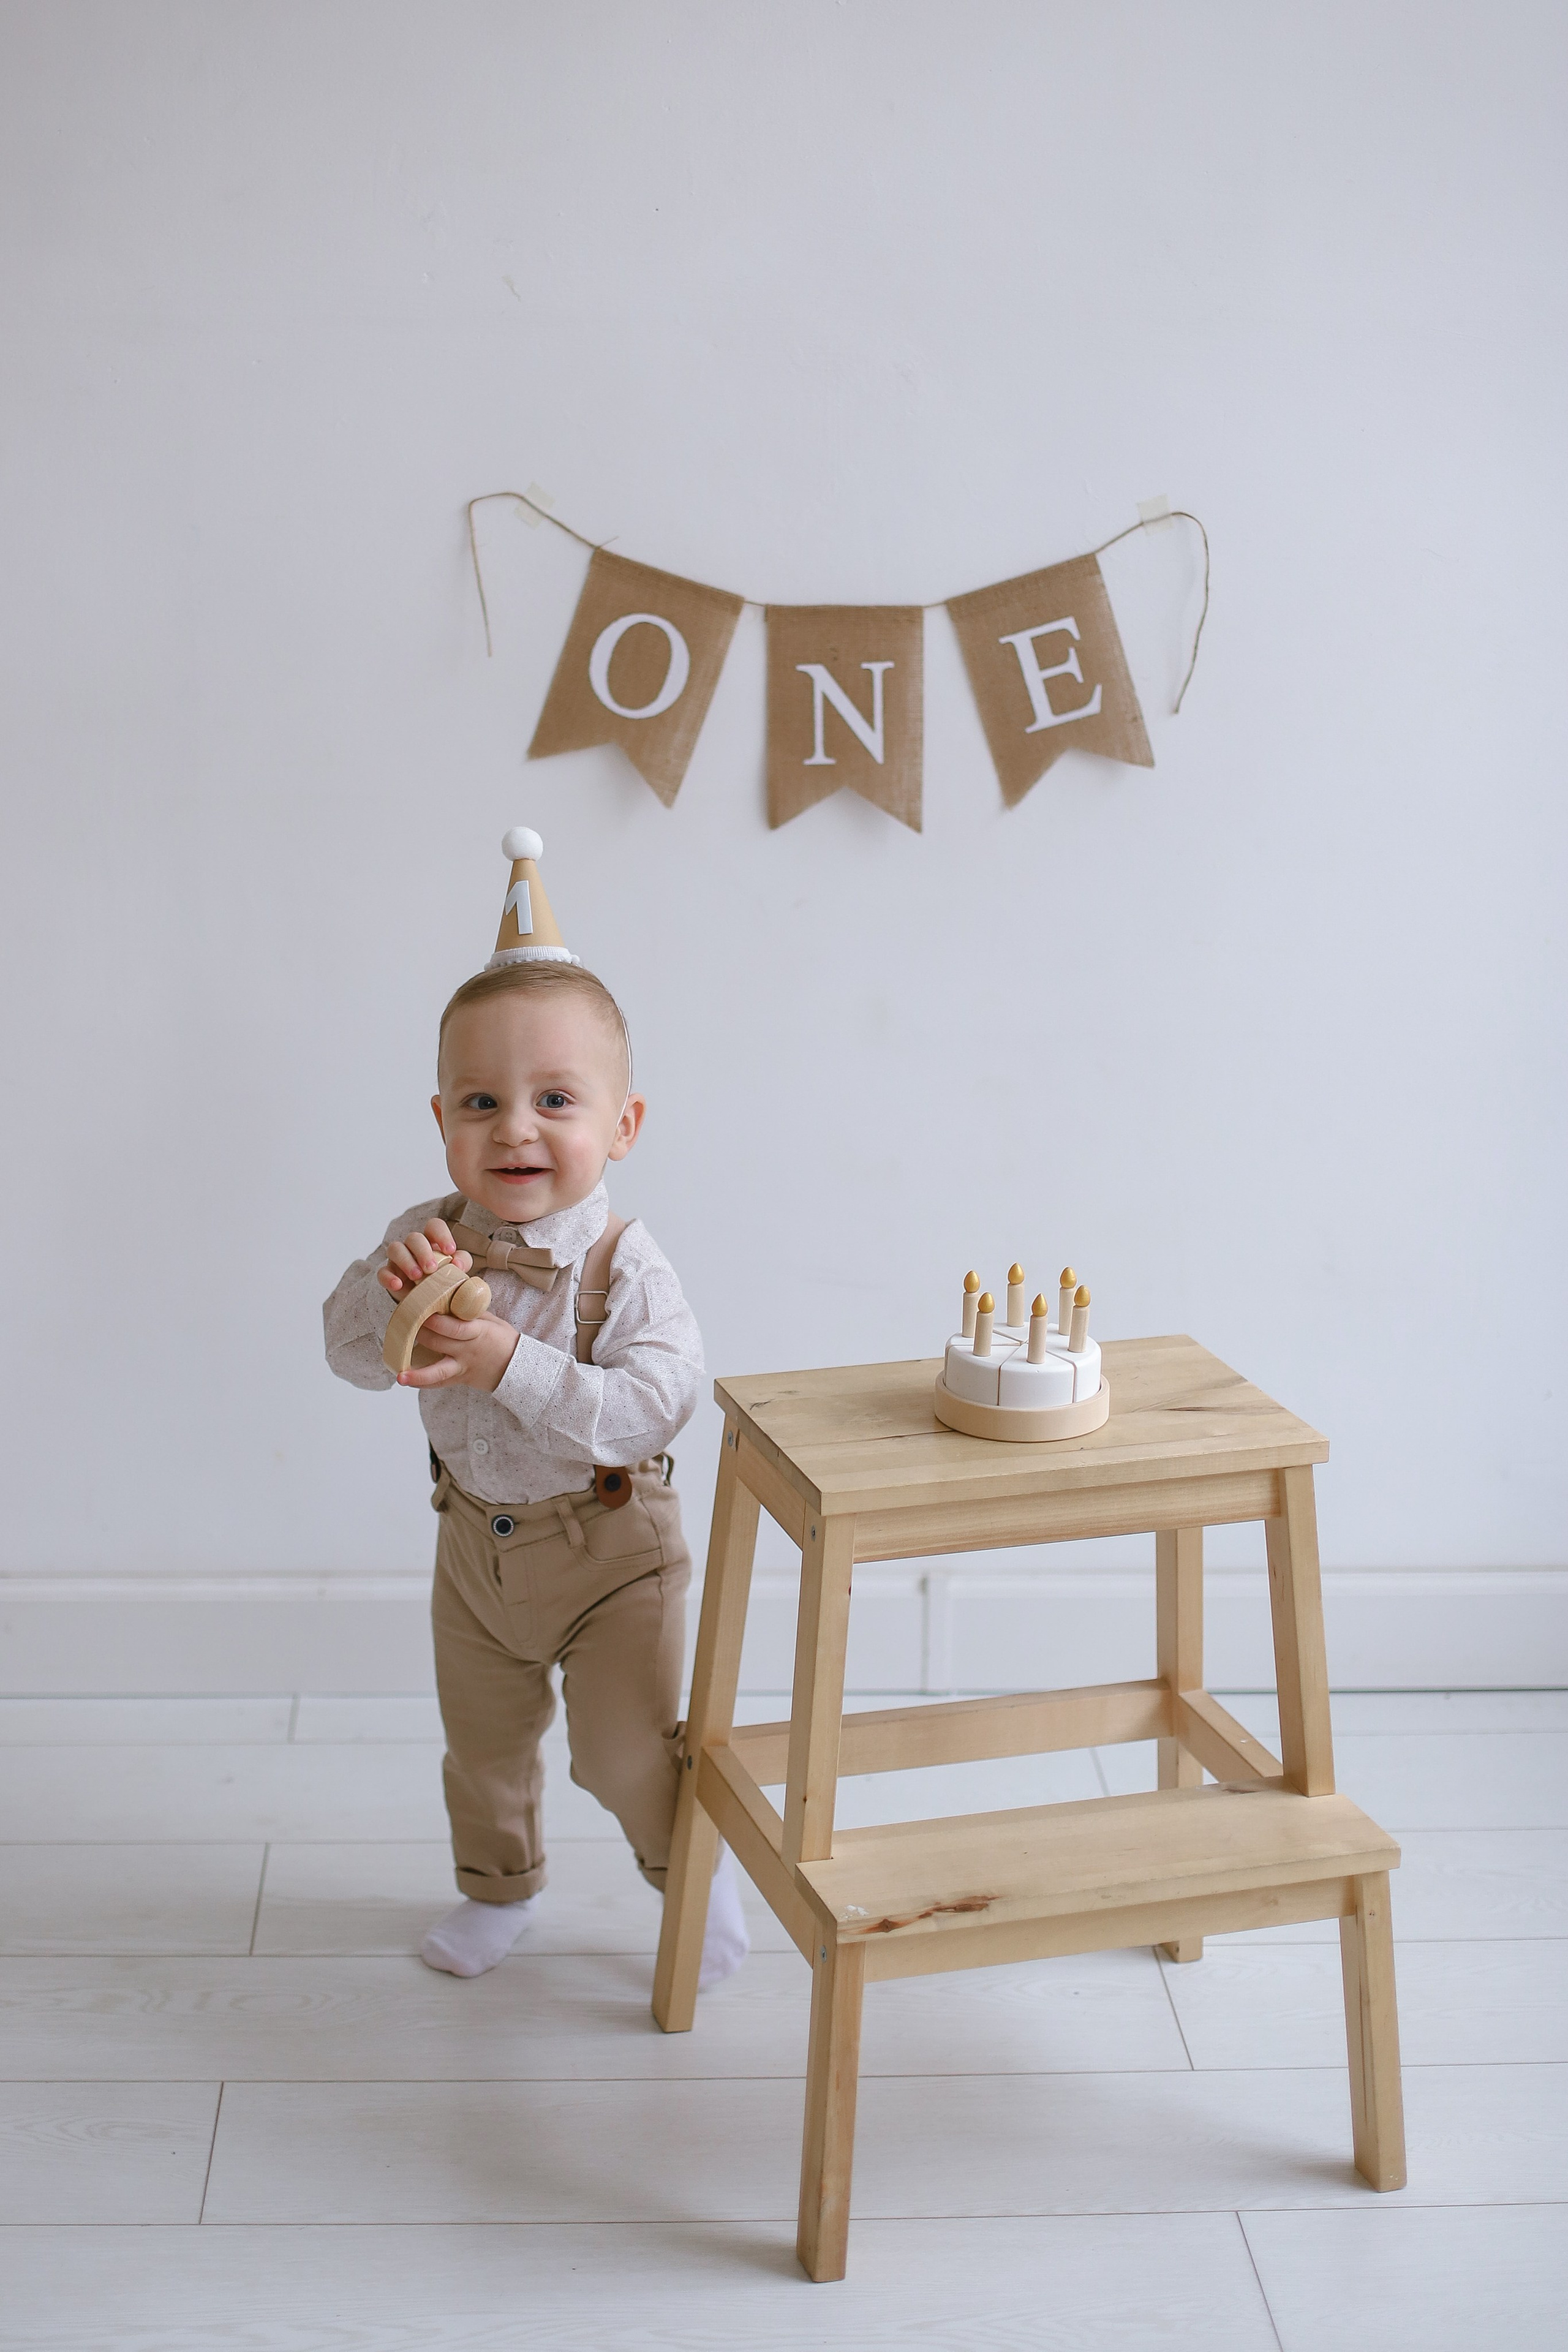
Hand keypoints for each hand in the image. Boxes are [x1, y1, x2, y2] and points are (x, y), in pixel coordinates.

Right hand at [378, 1218, 471, 1297]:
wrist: (429, 1302)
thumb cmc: (443, 1280)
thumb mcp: (457, 1271)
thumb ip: (462, 1262)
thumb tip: (458, 1264)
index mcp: (432, 1241)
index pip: (434, 1226)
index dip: (441, 1234)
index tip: (450, 1250)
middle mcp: (413, 1247)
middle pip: (414, 1237)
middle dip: (423, 1251)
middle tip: (431, 1268)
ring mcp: (398, 1259)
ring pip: (395, 1249)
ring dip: (406, 1261)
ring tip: (417, 1276)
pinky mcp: (389, 1274)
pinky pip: (382, 1271)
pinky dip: (388, 1277)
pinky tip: (398, 1285)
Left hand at [397, 1311, 519, 1393]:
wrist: (516, 1366)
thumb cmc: (503, 1339)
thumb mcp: (490, 1321)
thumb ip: (469, 1312)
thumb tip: (446, 1295)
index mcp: (478, 1333)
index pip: (456, 1328)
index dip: (438, 1322)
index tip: (422, 1312)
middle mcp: (468, 1352)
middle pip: (440, 1344)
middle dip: (420, 1334)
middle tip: (403, 1324)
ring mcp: (463, 1367)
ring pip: (439, 1373)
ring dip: (418, 1375)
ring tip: (400, 1376)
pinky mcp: (459, 1379)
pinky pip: (439, 1383)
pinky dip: (423, 1383)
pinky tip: (406, 1381)